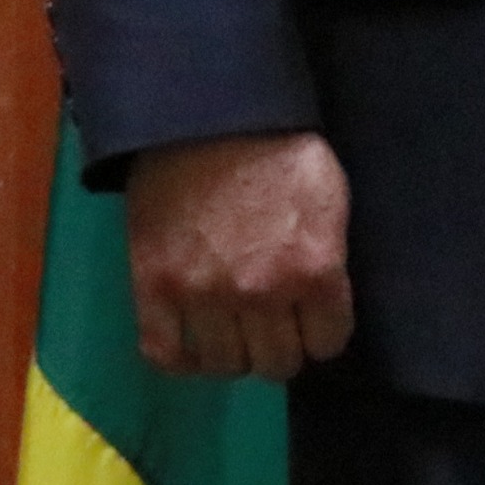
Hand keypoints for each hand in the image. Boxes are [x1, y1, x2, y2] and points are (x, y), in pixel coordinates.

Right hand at [126, 130, 352, 379]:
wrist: (210, 119)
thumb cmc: (281, 151)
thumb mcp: (331, 200)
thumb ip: (329, 260)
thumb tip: (324, 304)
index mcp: (314, 269)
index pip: (328, 342)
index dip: (323, 332)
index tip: (314, 322)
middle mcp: (261, 293)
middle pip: (277, 362)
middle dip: (282, 346)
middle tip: (274, 326)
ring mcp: (203, 295)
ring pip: (225, 365)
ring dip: (235, 353)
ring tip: (235, 330)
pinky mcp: (153, 289)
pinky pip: (165, 354)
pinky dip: (182, 360)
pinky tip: (194, 346)